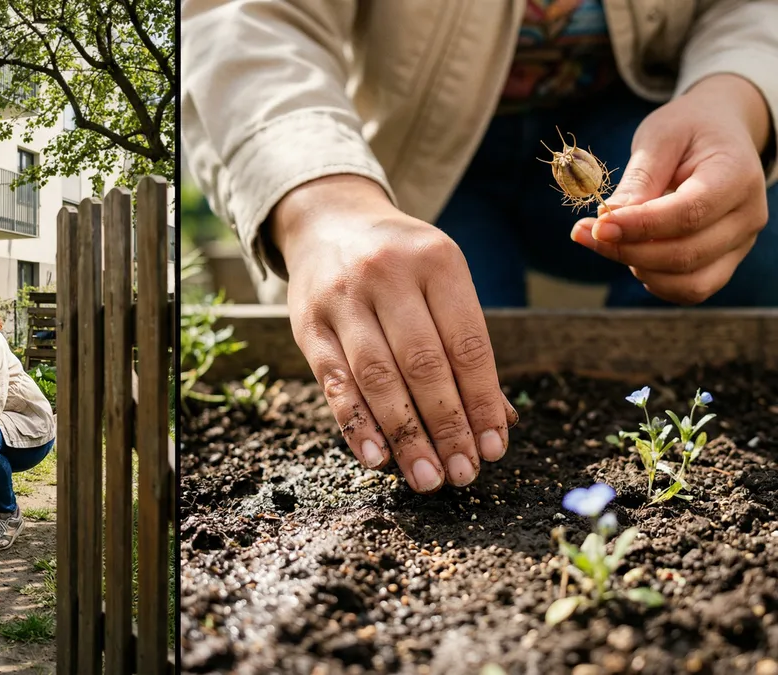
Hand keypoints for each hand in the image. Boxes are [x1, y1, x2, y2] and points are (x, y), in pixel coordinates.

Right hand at [270, 175, 517, 492]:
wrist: (329, 222)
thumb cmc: (400, 262)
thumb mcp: (441, 281)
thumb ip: (465, 343)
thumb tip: (499, 421)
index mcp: (437, 261)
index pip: (467, 343)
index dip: (482, 401)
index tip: (494, 448)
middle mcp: (389, 274)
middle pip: (424, 364)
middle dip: (447, 427)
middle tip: (463, 474)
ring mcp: (344, 298)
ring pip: (379, 377)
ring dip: (406, 436)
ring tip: (427, 478)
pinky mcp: (308, 323)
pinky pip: (335, 382)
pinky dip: (356, 424)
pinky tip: (376, 458)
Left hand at [571, 74, 771, 304]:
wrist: (720, 132)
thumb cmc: (688, 130)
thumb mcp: (660, 138)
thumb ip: (639, 179)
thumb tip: (609, 220)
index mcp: (737, 175)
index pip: (689, 213)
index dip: (640, 226)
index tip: (597, 224)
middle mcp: (748, 216)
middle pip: (686, 254)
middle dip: (627, 251)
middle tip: (584, 233)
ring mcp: (740, 243)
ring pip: (689, 282)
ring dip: (638, 269)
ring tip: (608, 242)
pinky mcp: (725, 260)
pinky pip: (690, 289)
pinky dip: (655, 281)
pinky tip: (631, 256)